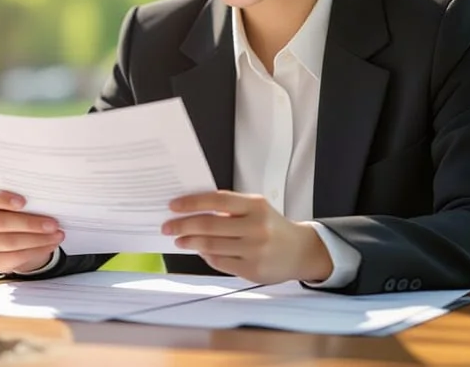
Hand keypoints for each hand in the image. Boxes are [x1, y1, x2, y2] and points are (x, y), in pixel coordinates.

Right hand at [0, 187, 63, 273]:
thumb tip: (47, 199)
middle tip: (53, 224)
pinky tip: (49, 245)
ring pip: (10, 242)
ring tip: (57, 235)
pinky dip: (36, 251)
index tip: (24, 202)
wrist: (12, 235)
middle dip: (30, 224)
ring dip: (37, 239)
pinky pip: (15, 257)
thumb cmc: (17, 211)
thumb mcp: (18, 201)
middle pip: (1, 222)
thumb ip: (25, 198)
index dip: (4, 199)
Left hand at [162, 190, 331, 283]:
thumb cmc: (273, 226)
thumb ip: (230, 208)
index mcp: (256, 206)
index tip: (173, 206)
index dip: (192, 203)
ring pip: (211, 246)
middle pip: (210, 225)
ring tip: (179, 239)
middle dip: (183, 225)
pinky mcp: (252, 269)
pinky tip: (200, 250)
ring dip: (190, 242)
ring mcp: (254, 250)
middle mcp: (256, 227)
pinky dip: (205, 255)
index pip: (217, 201)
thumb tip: (192, 209)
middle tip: (168, 226)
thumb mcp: (256, 208)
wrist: (301, 252)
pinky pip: (219, 262)